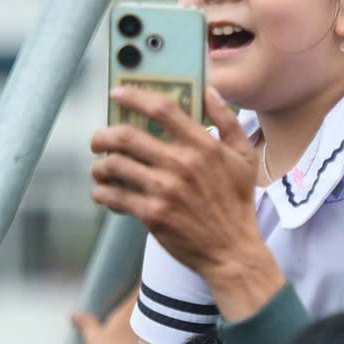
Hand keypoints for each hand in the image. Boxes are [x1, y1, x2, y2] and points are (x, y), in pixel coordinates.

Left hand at [92, 86, 283, 316]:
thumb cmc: (237, 203)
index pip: (162, 109)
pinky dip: (102, 192)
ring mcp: (165, 190)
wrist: (232, 251)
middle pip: (126, 136)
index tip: (117, 93)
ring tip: (99, 169)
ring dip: (99, 166)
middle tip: (98, 140)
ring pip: (114, 166)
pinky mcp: (153, 215)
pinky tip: (104, 193)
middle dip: (103, 135)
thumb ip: (228, 121)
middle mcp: (182, 164)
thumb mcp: (245, 157)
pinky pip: (114, 196)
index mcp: (204, 146)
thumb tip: (209, 92)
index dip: (134, 96)